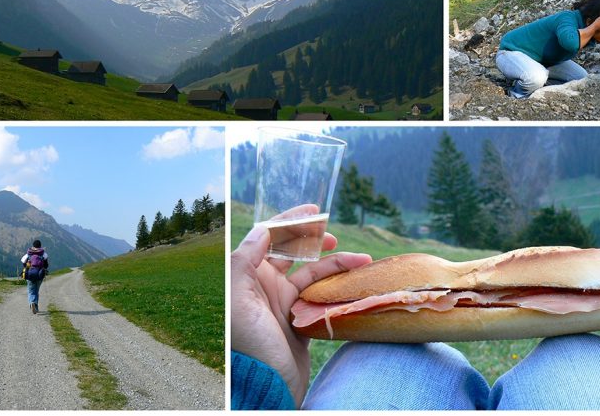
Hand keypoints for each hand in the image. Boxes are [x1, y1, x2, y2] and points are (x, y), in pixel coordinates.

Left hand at [231, 209, 371, 405]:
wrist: (265, 388)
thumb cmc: (248, 345)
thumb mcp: (237, 300)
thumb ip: (244, 260)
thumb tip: (263, 229)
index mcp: (249, 276)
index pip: (270, 238)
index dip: (290, 221)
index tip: (313, 211)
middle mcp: (266, 286)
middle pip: (293, 252)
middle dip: (314, 240)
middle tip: (333, 237)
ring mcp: (285, 304)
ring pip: (314, 274)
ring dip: (336, 264)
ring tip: (361, 260)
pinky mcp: (301, 321)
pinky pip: (323, 296)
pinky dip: (338, 287)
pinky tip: (354, 283)